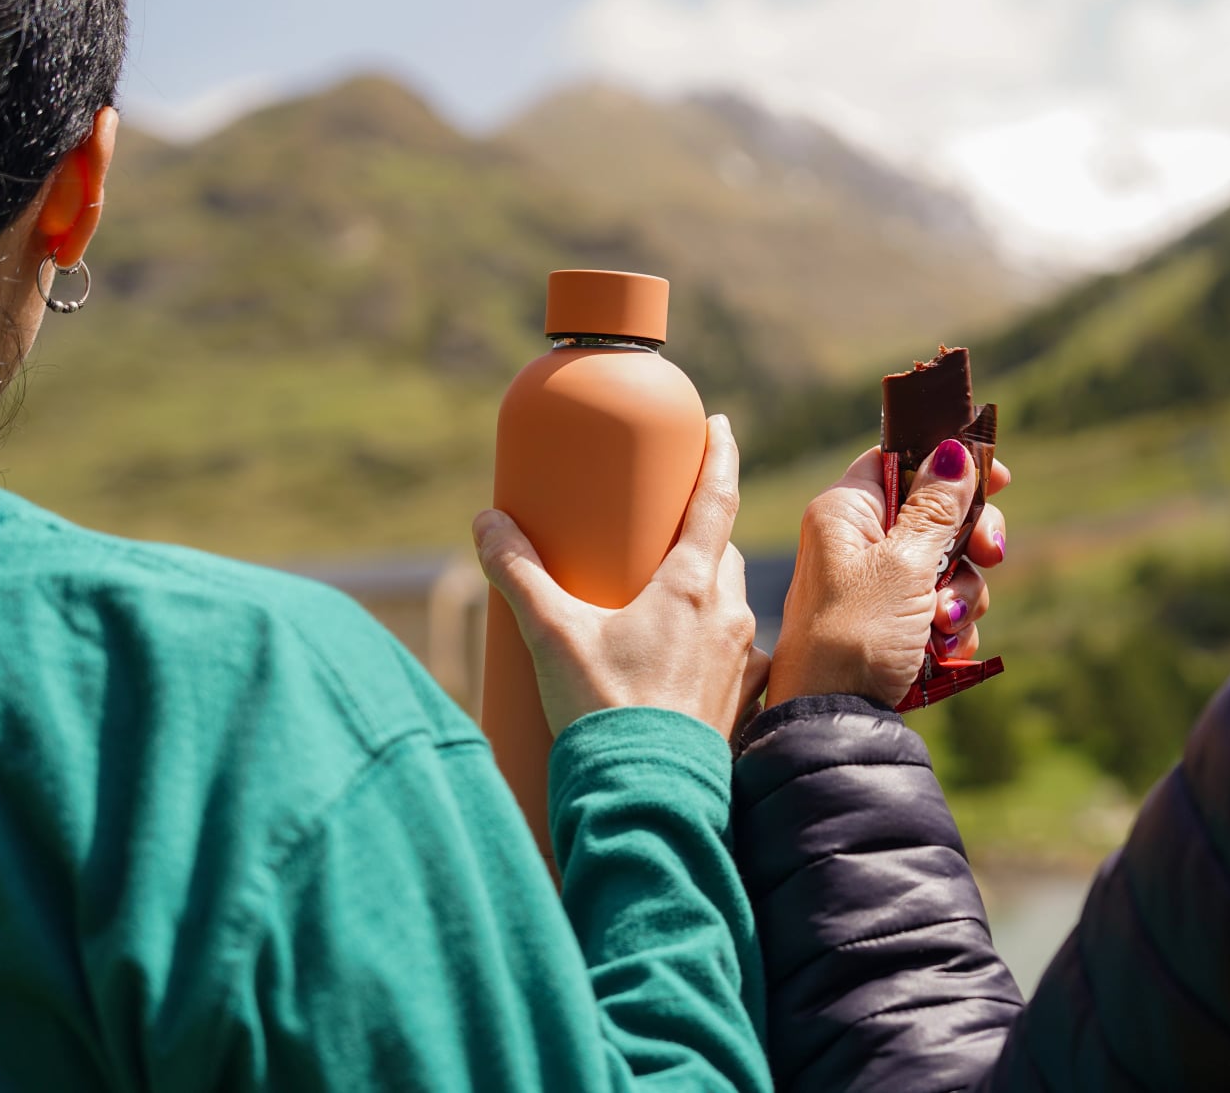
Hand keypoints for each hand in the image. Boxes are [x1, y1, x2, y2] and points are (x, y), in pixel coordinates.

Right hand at [473, 415, 771, 736]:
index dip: (719, 456)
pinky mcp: (743, 703)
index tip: (720, 426)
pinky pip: (737, 656)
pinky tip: (686, 661)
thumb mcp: (551, 636)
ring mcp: (743, 661)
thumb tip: (486, 522)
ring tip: (666, 596)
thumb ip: (517, 574)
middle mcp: (729, 616)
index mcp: (692, 586)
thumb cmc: (604, 714)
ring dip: (705, 590)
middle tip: (667, 523)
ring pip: (729, 603)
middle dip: (698, 532)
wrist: (648, 802)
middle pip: (720, 552)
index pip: (715, 500)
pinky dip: (715, 645)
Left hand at [769, 438, 1010, 707]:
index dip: (948, 463)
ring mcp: (874, 585)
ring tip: (944, 622)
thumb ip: (936, 508)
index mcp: (846, 512)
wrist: (834, 721)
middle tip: (990, 556)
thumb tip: (953, 451)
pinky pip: (938, 606)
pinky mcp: (890, 624)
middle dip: (970, 542)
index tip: (998, 477)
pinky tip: (944, 647)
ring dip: (962, 594)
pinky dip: (950, 625)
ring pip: (946, 565)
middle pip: (934, 514)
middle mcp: (857, 542)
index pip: (899, 459)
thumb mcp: (904, 564)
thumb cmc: (858, 635)